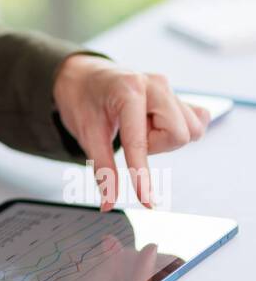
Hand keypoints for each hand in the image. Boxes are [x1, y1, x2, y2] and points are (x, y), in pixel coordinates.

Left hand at [51, 55, 210, 209]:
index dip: (142, 174)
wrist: (84, 76)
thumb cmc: (83, 99)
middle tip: (131, 136)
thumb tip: (108, 203)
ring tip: (141, 127)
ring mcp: (169, 88)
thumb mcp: (86, 134)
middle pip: (179, 135)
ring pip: (191, 130)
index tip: (147, 201)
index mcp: (129, 89)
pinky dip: (176, 130)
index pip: (140, 140)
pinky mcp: (178, 95)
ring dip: (164, 138)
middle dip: (156, 145)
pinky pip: (196, 121)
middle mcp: (155, 84)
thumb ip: (102, 169)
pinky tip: (155, 124)